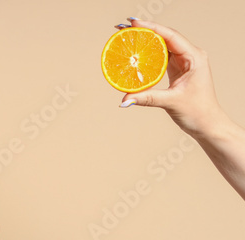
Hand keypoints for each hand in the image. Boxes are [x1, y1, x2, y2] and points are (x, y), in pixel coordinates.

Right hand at [117, 19, 226, 136]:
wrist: (206, 123)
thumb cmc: (197, 111)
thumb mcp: (171, 102)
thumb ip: (147, 98)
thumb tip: (124, 100)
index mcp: (194, 57)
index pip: (171, 36)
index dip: (152, 28)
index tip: (134, 23)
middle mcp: (190, 55)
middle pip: (165, 37)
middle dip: (145, 31)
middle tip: (124, 27)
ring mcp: (184, 62)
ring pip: (162, 46)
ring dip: (145, 41)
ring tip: (127, 36)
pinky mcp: (177, 69)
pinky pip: (161, 57)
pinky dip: (148, 54)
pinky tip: (135, 52)